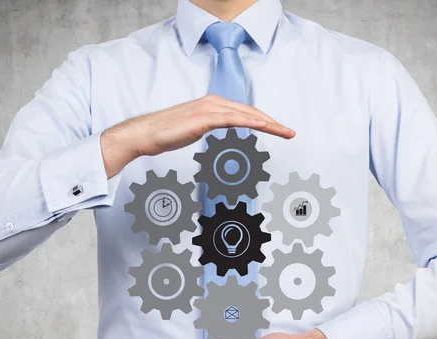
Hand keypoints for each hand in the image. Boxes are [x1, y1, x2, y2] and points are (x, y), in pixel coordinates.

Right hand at [100, 94, 295, 177]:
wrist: (147, 134)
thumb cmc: (167, 134)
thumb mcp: (194, 131)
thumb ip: (211, 131)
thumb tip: (221, 138)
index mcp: (212, 105)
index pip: (244, 112)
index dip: (264, 120)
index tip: (278, 129)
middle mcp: (213, 102)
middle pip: (250, 111)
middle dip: (272, 122)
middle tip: (289, 132)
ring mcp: (209, 108)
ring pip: (245, 114)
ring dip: (268, 123)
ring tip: (283, 132)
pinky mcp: (204, 117)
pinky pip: (232, 119)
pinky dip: (250, 122)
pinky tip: (262, 126)